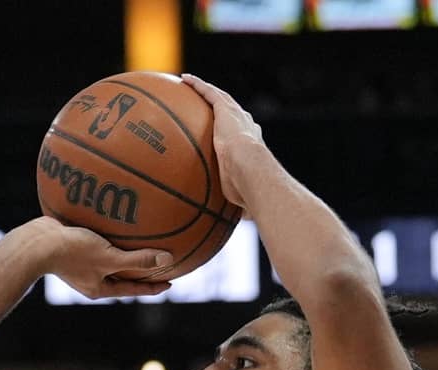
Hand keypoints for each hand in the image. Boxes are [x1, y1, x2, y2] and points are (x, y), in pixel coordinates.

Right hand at [26, 217, 169, 298]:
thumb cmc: (72, 253)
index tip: (170, 283)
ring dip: (123, 250)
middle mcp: (90, 278)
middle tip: (158, 262)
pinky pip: (95, 240)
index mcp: (100, 288)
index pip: (133, 289)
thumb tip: (167, 259)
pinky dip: (106, 234)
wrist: (35, 244)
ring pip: (107, 257)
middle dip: (139, 270)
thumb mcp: (109, 257)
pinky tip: (112, 219)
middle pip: (121, 275)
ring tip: (138, 239)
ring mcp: (80, 263)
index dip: (152, 286)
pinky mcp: (71, 246)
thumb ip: (138, 260)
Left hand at [179, 74, 264, 208]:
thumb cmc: (250, 189)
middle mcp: (247, 125)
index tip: (227, 131)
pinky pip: (208, 93)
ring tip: (190, 84)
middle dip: (221, 106)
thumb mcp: (244, 198)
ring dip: (206, 90)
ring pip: (219, 97)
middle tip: (210, 104)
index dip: (236, 130)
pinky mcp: (225, 109)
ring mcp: (236, 115)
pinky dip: (197, 85)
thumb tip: (245, 223)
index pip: (244, 134)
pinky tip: (184, 79)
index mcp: (253, 145)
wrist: (252, 171)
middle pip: (232, 112)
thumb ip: (242, 204)